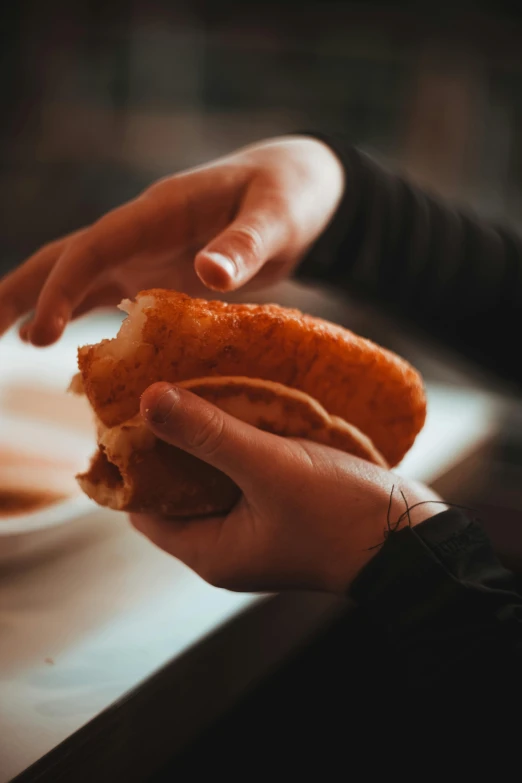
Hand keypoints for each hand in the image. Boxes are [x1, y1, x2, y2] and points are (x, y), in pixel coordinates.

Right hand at [0, 136, 343, 345]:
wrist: (300, 186)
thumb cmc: (291, 194)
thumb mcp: (278, 217)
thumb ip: (245, 245)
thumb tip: (210, 276)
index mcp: (160, 212)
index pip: (94, 248)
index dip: (63, 288)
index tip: (41, 332)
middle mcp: (141, 232)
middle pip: (65, 258)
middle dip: (21, 292)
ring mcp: (147, 252)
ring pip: (79, 277)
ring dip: (39, 304)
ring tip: (6, 339)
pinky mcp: (160, 272)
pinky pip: (110, 294)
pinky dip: (81, 315)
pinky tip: (65, 345)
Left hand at [131, 383, 444, 593]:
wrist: (412, 538)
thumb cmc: (340, 513)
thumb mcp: (269, 467)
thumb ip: (209, 434)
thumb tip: (149, 399)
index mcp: (210, 550)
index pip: (144, 507)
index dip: (133, 462)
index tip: (131, 414)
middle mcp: (226, 545)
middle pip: (177, 490)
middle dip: (172, 444)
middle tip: (166, 392)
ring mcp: (256, 529)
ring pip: (214, 479)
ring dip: (208, 440)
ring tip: (200, 390)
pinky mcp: (281, 511)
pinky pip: (245, 474)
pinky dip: (239, 445)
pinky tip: (244, 408)